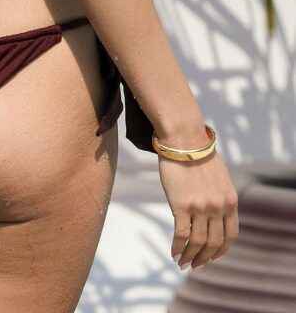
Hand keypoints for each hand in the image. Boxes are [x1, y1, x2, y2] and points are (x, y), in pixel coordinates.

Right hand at [158, 148, 238, 268]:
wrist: (183, 139)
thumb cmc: (198, 154)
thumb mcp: (220, 177)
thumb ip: (221, 196)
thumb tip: (215, 212)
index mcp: (230, 201)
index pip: (230, 236)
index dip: (221, 250)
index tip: (212, 257)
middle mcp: (218, 207)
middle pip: (213, 243)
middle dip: (204, 258)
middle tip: (195, 265)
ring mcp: (200, 208)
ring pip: (197, 243)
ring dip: (190, 257)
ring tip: (182, 262)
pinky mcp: (182, 205)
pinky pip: (181, 234)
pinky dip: (177, 247)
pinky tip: (173, 252)